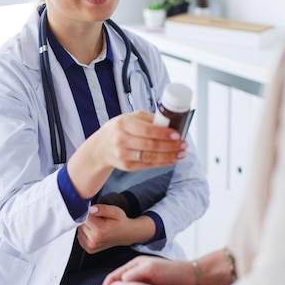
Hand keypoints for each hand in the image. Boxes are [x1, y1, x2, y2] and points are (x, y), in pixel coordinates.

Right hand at [67, 111, 186, 199]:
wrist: (100, 147)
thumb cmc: (118, 129)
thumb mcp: (129, 118)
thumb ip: (149, 118)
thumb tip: (170, 120)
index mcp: (123, 123)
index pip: (147, 130)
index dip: (164, 134)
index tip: (177, 134)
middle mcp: (121, 139)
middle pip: (151, 145)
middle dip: (171, 146)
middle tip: (183, 144)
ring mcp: (123, 154)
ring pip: (151, 157)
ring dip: (169, 156)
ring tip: (181, 153)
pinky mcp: (126, 166)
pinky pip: (148, 165)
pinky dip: (162, 163)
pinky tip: (172, 159)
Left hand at [77, 204, 154, 253]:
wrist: (126, 234)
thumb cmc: (121, 222)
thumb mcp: (115, 211)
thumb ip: (102, 208)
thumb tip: (90, 209)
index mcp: (99, 231)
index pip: (84, 216)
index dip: (89, 212)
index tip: (96, 212)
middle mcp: (93, 240)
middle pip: (81, 223)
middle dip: (88, 219)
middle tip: (99, 219)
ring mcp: (91, 246)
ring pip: (79, 229)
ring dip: (86, 226)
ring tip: (98, 225)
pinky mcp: (89, 249)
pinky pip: (80, 236)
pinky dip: (86, 232)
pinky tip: (95, 231)